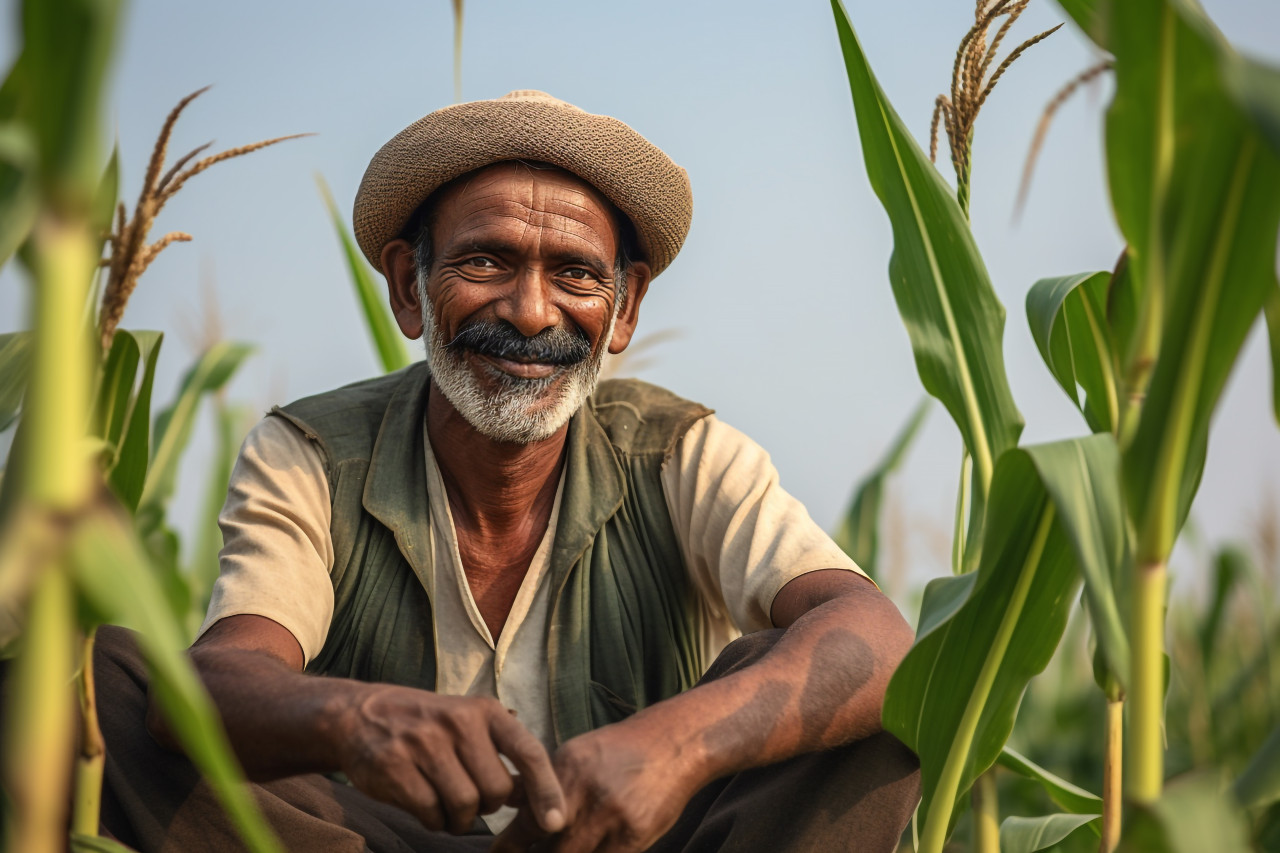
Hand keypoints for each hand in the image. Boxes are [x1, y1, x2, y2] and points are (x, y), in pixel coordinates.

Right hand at [335, 686, 566, 834]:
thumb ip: (502, 754)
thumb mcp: (468, 723)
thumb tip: (536, 796)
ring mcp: (425, 743)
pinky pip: (431, 813)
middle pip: (496, 791)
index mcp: (484, 711)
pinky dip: (434, 820)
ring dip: (459, 819)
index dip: (546, 790)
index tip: (555, 822)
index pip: (529, 751)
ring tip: (447, 806)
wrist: (359, 715)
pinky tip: (425, 806)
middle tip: (471, 799)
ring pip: (465, 806)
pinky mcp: (395, 767)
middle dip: (488, 806)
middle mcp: (458, 722)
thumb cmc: (427, 727)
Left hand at [491, 718, 701, 852]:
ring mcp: (612, 818)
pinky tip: (592, 849)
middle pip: (550, 849)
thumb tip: (513, 805)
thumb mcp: (578, 755)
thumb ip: (547, 783)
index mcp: (566, 772)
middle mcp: (586, 796)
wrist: (673, 744)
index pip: (528, 823)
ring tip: (567, 846)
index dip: (510, 847)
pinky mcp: (635, 836)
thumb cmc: (621, 751)